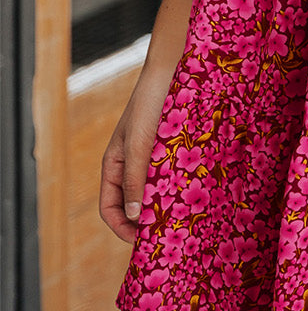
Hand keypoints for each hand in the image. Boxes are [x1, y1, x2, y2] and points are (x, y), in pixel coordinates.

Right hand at [100, 68, 172, 243]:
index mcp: (114, 165)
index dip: (122, 229)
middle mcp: (133, 165)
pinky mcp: (174, 151)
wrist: (175, 69)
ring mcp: (153, 158)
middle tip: (168, 235)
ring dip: (166, 206)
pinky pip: (174, 177)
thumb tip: (132, 217)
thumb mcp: (138, 144)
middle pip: (133, 205)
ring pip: (156, 193)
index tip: (142, 241)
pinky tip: (196, 194)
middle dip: (147, 221)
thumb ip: (134, 179)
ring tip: (184, 218)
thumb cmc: (149, 103)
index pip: (109, 209)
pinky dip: (181, 188)